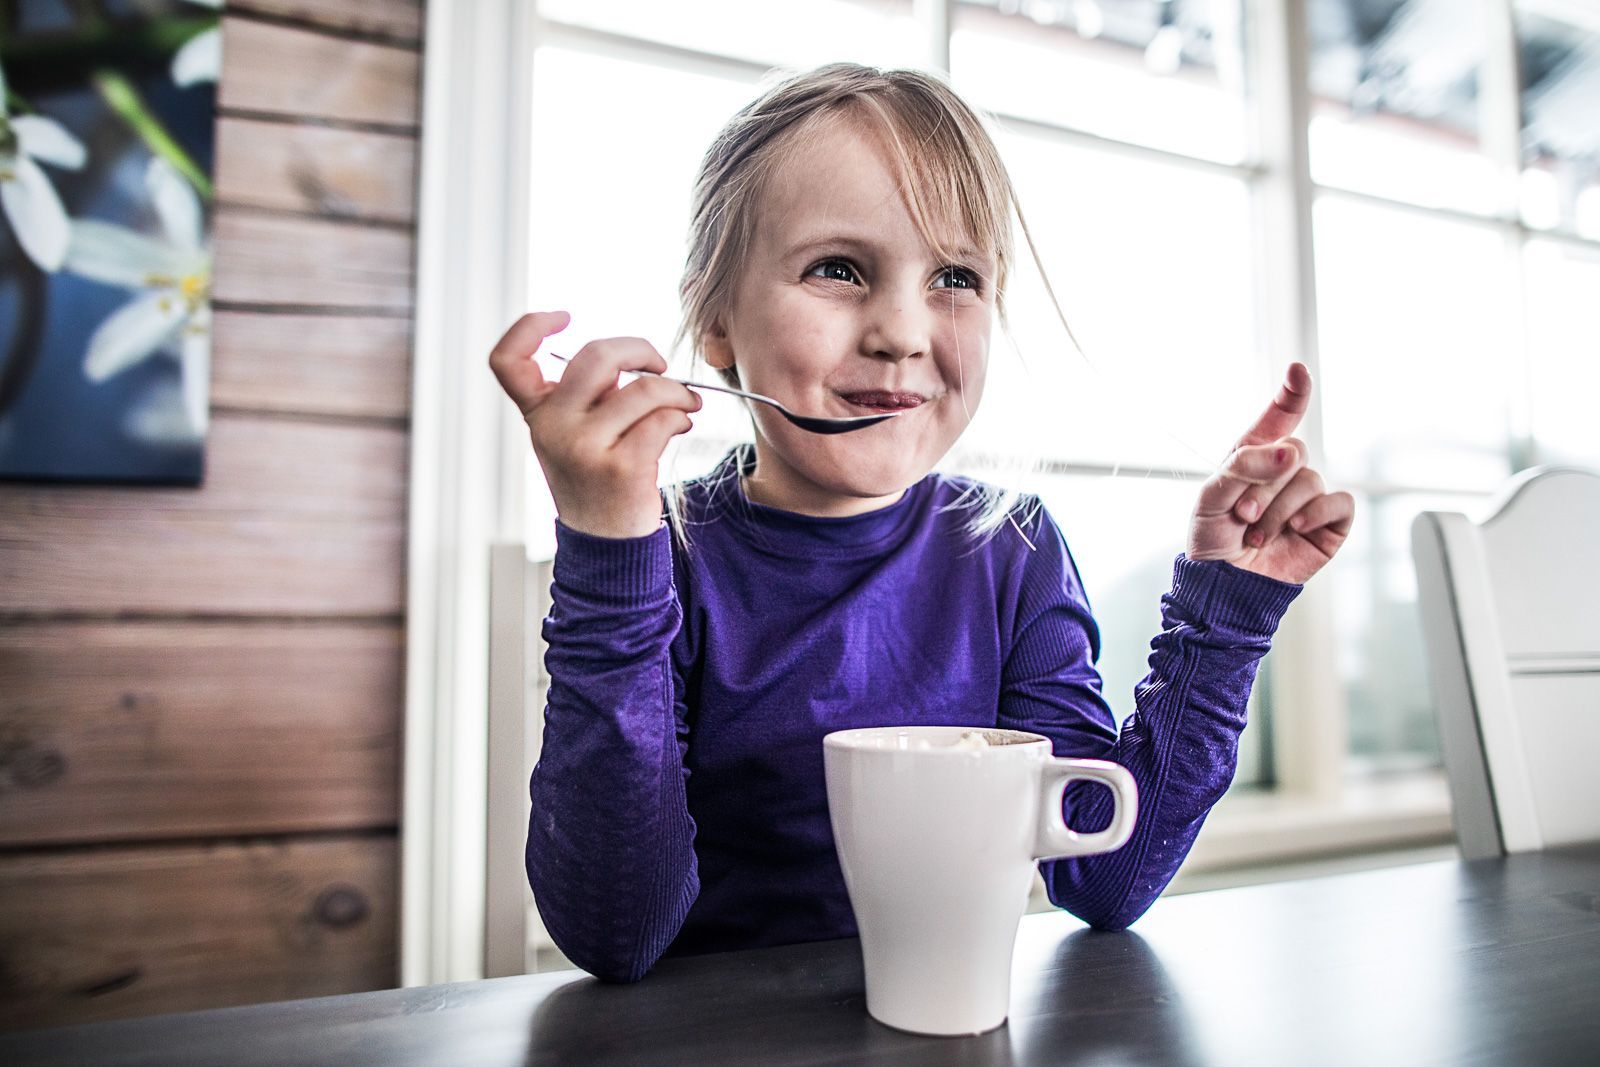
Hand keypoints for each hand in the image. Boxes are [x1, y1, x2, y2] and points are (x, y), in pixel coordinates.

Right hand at [488, 311, 701, 538]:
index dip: (529, 327)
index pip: (507, 361)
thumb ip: (589, 395)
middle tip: (660, 365)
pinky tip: (681, 425)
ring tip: (685, 404)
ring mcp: (584, 448)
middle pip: (597, 355)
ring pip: (644, 389)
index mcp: (537, 414)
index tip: (564, 317)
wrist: (608, 545)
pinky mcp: (621, 468)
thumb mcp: (576, 434)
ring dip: (676, 392)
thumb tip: (635, 359)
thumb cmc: (599, 479)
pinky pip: (663, 419)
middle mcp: (553, 428)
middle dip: (640, 350)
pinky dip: (681, 416)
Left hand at [1185, 362, 1353, 584]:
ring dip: (1280, 510)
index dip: (1291, 395)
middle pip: (1294, 451)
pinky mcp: (1330, 523)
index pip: (1277, 419)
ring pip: (1311, 480)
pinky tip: (1295, 530)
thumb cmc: (1213, 540)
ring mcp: (1308, 497)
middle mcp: (1284, 473)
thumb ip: (1244, 465)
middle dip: (1265, 484)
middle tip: (1243, 514)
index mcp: (1253, 458)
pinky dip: (1315, 514)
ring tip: (1256, 534)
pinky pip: (1339, 502)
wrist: (1225, 587)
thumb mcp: (1211, 497)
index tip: (1298, 369)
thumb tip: (1290, 451)